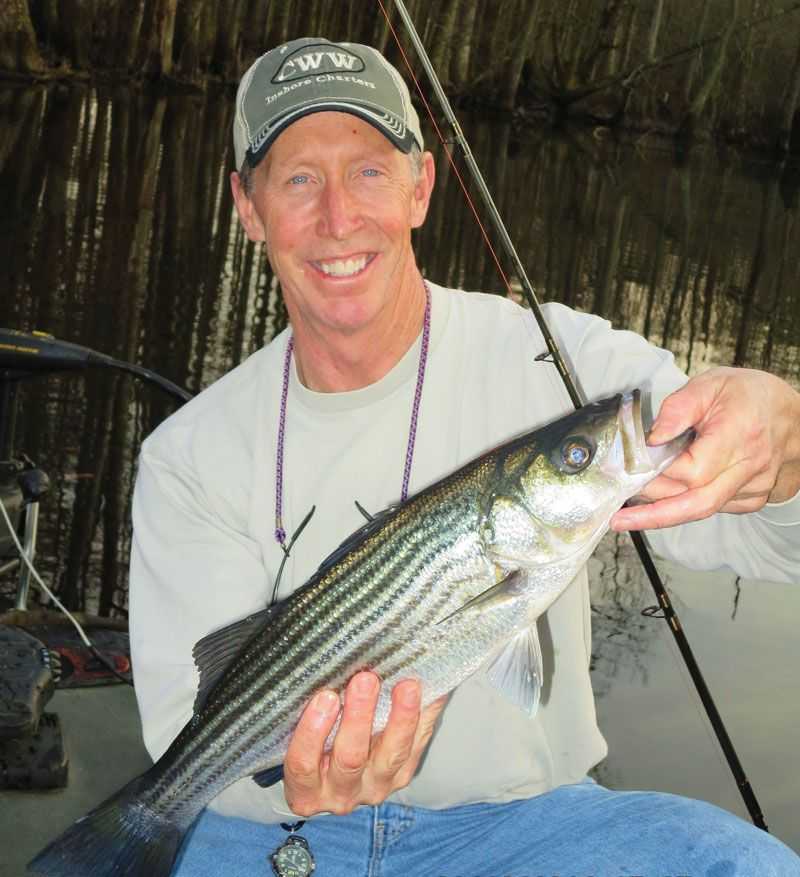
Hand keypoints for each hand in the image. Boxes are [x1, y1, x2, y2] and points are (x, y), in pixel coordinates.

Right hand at [282, 671, 446, 816]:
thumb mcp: (298, 736)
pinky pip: (416, 748)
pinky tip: (433, 692)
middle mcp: (340, 794)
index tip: (325, 697)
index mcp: (305, 788)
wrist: (334, 777)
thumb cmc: (311, 746)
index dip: (312, 732)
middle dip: (359, 718)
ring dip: (401, 718)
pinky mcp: (401, 776)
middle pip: (350, 759)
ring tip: (406, 686)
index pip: (303, 764)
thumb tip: (323, 663)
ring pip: (391, 757)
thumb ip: (309, 711)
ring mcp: (374, 787)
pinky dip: (426, 718)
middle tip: (365, 680)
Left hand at [612, 367, 799, 530]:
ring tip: (628, 515)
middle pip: (696, 502)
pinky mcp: (750, 499)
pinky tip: (659, 503)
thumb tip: (652, 437)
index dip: (658, 474)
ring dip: (663, 512)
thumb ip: (678, 408)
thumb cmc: (750, 395)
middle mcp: (749, 467)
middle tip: (618, 517)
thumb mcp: (711, 384)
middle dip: (653, 514)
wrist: (791, 416)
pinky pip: (710, 508)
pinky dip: (682, 507)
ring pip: (701, 509)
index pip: (693, 470)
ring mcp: (752, 487)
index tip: (628, 471)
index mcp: (739, 435)